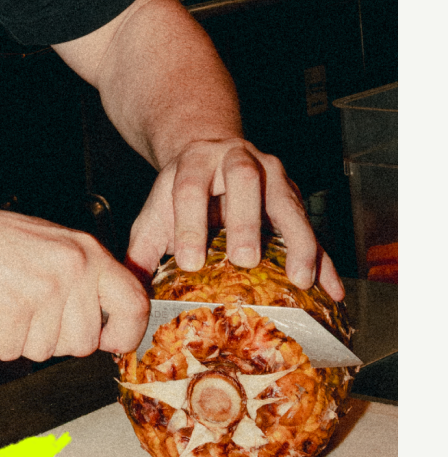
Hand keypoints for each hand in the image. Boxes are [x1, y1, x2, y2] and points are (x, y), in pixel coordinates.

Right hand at [0, 202, 148, 360]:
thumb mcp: (53, 246)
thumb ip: (83, 280)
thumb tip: (102, 326)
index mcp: (88, 253)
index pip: (133, 305)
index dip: (125, 335)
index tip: (111, 343)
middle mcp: (71, 271)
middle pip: (82, 344)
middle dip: (54, 340)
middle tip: (27, 311)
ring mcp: (42, 294)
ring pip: (43, 353)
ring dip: (18, 339)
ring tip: (2, 303)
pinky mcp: (10, 314)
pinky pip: (8, 353)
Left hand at [128, 137, 344, 298]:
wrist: (211, 155)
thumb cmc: (180, 195)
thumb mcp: (154, 215)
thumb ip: (139, 252)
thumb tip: (125, 300)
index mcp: (196, 163)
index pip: (190, 187)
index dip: (190, 222)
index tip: (190, 261)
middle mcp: (237, 160)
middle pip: (244, 181)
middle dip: (246, 220)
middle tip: (245, 260)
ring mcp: (272, 175)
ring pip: (287, 201)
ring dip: (296, 240)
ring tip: (300, 279)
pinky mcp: (294, 197)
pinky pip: (312, 227)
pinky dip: (323, 258)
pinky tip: (330, 288)